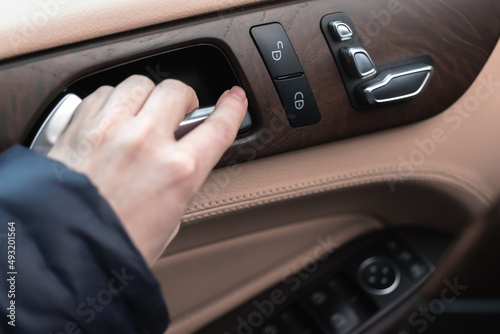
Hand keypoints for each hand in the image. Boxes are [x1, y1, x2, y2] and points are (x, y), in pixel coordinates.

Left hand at [48, 75, 247, 265]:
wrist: (62, 252)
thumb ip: (179, 182)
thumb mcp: (169, 221)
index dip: (232, 109)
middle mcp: (146, 143)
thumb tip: (180, 160)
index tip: (233, 100)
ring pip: (139, 84)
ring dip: (147, 96)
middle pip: (176, 91)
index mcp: (178, 172)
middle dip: (183, 99)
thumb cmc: (113, 246)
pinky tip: (113, 119)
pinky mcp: (79, 126)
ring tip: (143, 113)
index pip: (219, 126)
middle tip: (179, 111)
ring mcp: (111, 129)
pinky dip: (114, 102)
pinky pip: (104, 93)